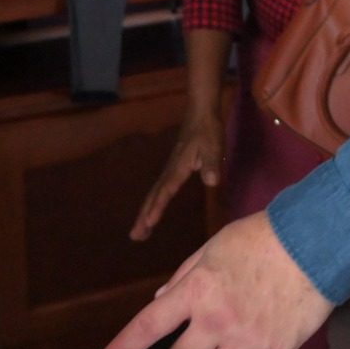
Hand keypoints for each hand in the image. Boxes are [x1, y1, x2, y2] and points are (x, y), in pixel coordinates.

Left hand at [92, 212, 330, 348]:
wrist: (316, 242)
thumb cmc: (262, 238)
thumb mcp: (213, 247)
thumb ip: (183, 277)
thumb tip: (159, 302)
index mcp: (196, 289)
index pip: (147, 327)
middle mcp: (216, 319)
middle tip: (200, 337)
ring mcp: (246, 339)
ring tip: (230, 340)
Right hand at [131, 111, 223, 240]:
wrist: (201, 112)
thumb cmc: (208, 130)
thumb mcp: (214, 146)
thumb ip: (212, 163)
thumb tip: (212, 181)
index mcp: (178, 168)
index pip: (166, 191)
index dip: (158, 207)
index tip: (149, 223)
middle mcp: (170, 171)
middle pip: (153, 197)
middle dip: (144, 217)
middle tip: (135, 236)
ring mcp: (169, 169)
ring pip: (154, 194)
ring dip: (146, 213)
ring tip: (140, 232)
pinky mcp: (172, 168)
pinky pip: (159, 190)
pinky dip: (152, 203)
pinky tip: (152, 210)